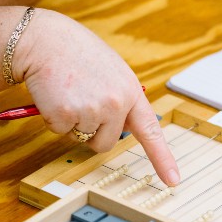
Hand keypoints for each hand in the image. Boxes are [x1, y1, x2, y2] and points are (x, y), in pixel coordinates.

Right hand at [14, 9, 179, 185]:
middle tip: (84, 99)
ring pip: (83, 138)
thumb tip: (123, 126)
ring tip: (71, 92)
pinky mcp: (66, 115)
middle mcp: (117, 102)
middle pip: (107, 142)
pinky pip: (61, 131)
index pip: (151, 130)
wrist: (48, 41)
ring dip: (74, 122)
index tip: (173, 180)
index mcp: (131, 91)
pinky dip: (55, 118)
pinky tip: (57, 94)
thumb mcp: (114, 72)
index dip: (162, 158)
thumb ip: (123, 98)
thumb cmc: (79, 55)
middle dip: (93, 130)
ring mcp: (93, 109)